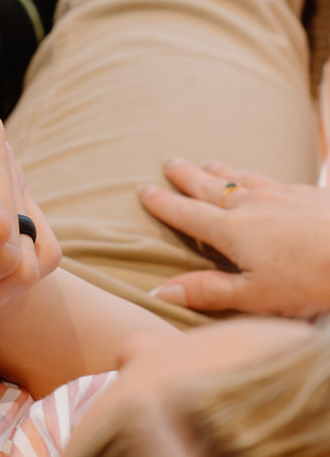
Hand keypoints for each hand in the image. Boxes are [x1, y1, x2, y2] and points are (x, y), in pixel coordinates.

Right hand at [138, 157, 329, 317]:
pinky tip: (262, 180)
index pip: (189, 214)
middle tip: (169, 161)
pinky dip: (256, 176)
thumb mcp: (254, 296)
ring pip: (243, 178)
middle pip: (212, 186)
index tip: (144, 190)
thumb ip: (207, 292)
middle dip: (187, 175)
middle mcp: (254, 205)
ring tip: (208, 160)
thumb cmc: (310, 280)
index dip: (164, 204)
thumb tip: (159, 292)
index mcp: (233, 231)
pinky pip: (273, 179)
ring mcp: (284, 195)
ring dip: (222, 170)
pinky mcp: (311, 193)